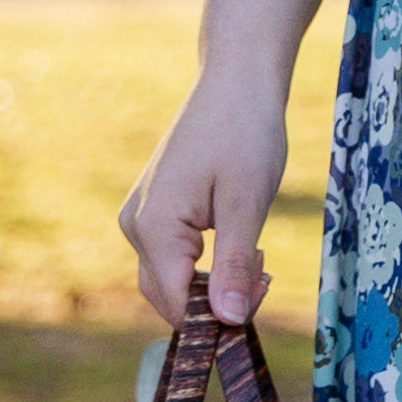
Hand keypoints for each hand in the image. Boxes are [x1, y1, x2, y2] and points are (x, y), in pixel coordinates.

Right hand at [119, 0, 326, 325]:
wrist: (236, 80)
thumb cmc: (245, 133)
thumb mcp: (247, 203)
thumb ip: (235, 266)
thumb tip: (230, 321)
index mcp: (152, 227)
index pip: (177, 304)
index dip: (219, 316)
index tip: (263, 292)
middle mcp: (135, 227)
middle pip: (169, 298)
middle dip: (216, 302)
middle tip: (266, 276)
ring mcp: (140, 218)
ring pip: (172, 280)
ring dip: (212, 285)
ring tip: (258, 257)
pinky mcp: (156, 211)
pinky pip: (174, 258)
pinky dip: (207, 266)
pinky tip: (243, 245)